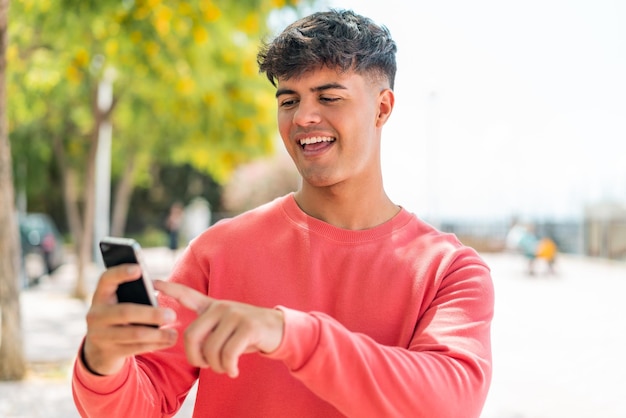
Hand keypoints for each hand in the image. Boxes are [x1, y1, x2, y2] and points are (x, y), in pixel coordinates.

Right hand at [82, 265, 177, 375]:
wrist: (100, 350)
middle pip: (126, 312)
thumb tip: (157, 291)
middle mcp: (96, 314)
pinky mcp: (109, 352)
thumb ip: (134, 295)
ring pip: (133, 333)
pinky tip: (169, 341)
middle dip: (151, 314)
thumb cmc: (119, 318)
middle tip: (172, 315)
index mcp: (101, 295)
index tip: (139, 269)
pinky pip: (136, 348)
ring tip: (174, 333)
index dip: (121, 273)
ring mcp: (99, 335)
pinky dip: (155, 344)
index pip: (107, 279)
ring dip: (157, 334)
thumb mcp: (120, 304)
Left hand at [154, 280, 283, 377]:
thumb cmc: (248, 334)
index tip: (154, 283)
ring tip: (226, 368)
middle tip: (208, 366)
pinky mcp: (247, 326)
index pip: (187, 295)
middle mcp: (221, 307)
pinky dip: (229, 368)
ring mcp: (234, 315)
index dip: (170, 289)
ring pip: (210, 350)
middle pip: (191, 336)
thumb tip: (194, 351)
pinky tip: (234, 370)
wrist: (279, 330)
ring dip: (217, 367)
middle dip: (196, 358)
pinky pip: (228, 355)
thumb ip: (209, 332)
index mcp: (213, 307)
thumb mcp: (226, 328)